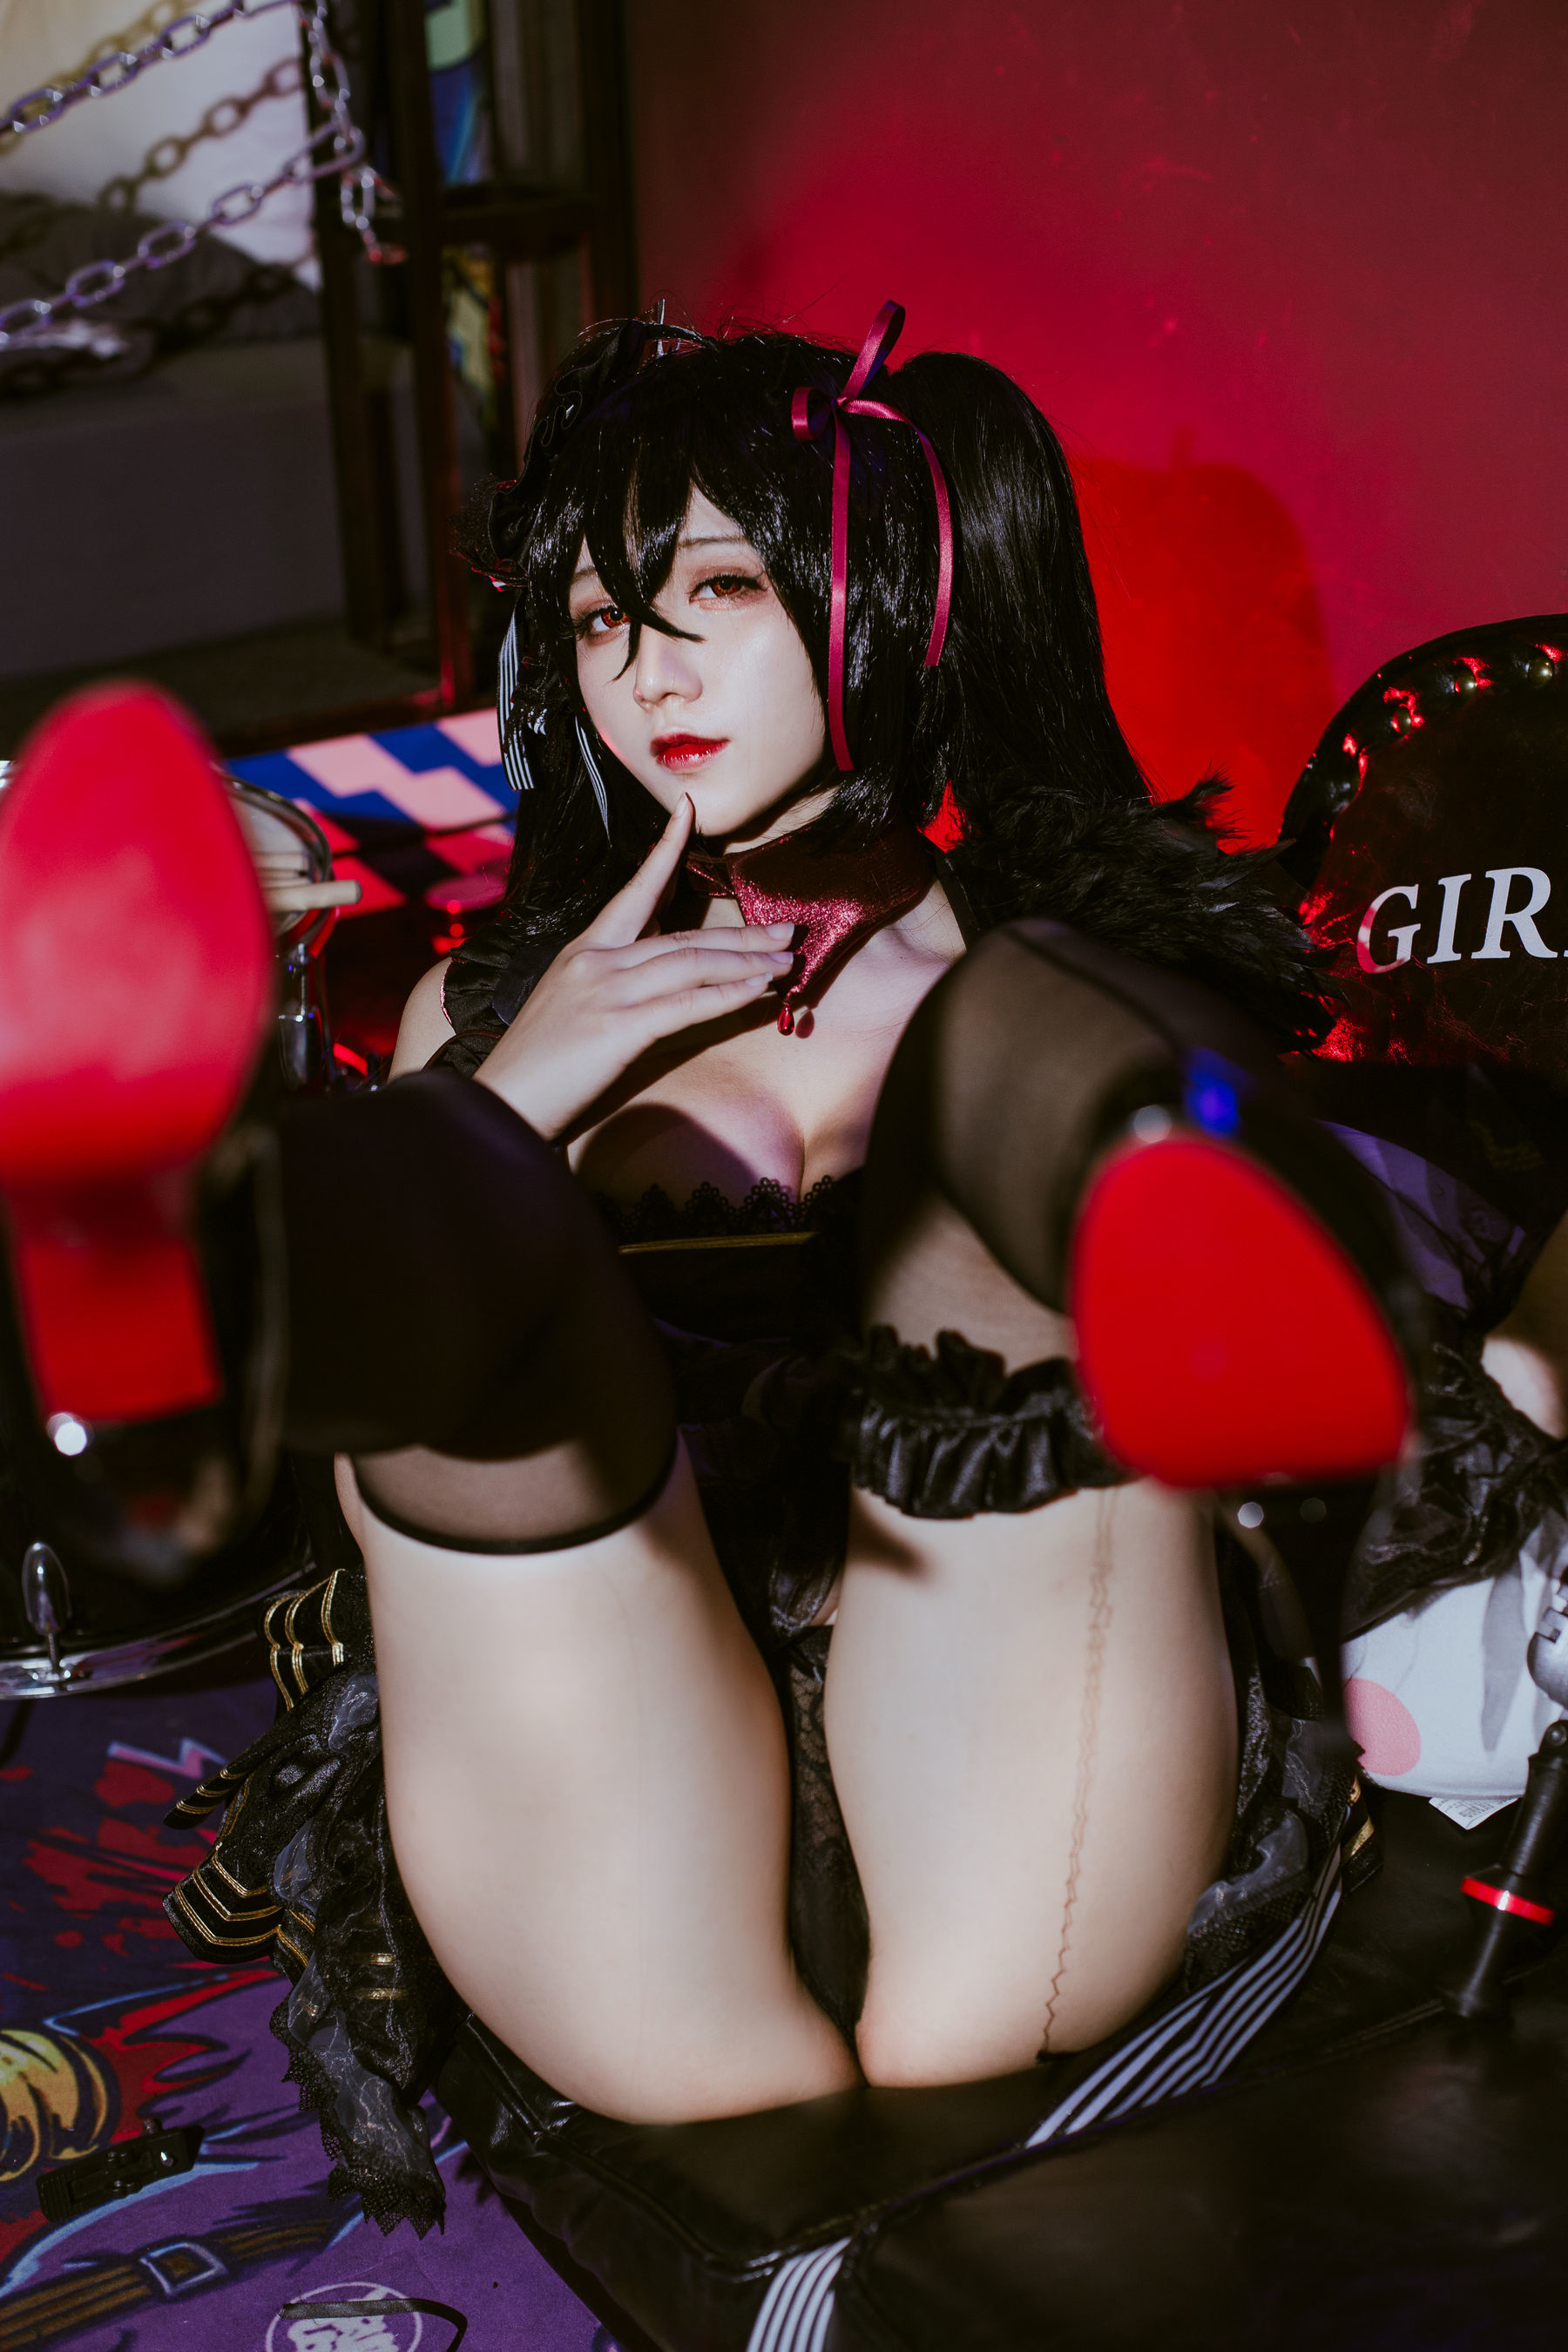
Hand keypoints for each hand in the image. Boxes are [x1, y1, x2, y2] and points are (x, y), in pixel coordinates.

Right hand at [474, 796, 794, 1138]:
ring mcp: (606, 991)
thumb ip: (616, 983)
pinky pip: (686, 1004)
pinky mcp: (617, 1028)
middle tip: (788, 929)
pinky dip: (728, 995)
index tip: (689, 812)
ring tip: (786, 961)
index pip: (634, 889)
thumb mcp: (575, 1007)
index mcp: (584, 950)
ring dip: (748, 962)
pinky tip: (758, 991)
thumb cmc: (541, 1065)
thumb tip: (670, 975)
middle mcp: (596, 961)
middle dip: (743, 933)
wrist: (503, 1103)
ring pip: (692, 962)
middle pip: (683, 936)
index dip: (665, 848)